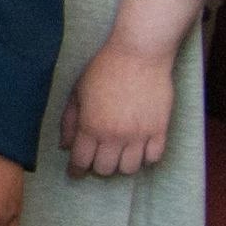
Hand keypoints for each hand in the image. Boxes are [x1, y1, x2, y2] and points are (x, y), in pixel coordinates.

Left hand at [61, 37, 175, 177]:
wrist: (140, 53)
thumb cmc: (104, 69)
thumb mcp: (77, 92)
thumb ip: (69, 121)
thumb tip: (64, 146)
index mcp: (90, 126)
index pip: (80, 161)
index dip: (76, 170)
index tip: (76, 172)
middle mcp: (114, 135)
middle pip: (105, 169)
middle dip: (98, 167)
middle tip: (98, 157)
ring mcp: (139, 134)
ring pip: (129, 169)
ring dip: (121, 164)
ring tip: (119, 154)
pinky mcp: (160, 129)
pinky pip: (154, 157)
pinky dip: (145, 158)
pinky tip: (140, 149)